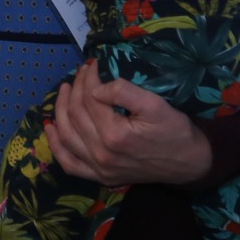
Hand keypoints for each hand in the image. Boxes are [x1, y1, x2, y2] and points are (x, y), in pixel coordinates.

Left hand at [44, 61, 212, 187]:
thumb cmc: (174, 130)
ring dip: (60, 109)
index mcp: (115, 134)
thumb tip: (97, 85)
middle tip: (82, 71)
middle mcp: (102, 154)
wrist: (188, 162)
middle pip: (75, 114)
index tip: (93, 63)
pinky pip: (69, 163)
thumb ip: (124, 91)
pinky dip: (56, 146)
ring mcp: (99, 169)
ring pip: (67, 135)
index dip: (88, 77)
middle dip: (75, 88)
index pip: (89, 98)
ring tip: (65, 89)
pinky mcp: (101, 177)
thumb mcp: (154, 104)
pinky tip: (51, 128)